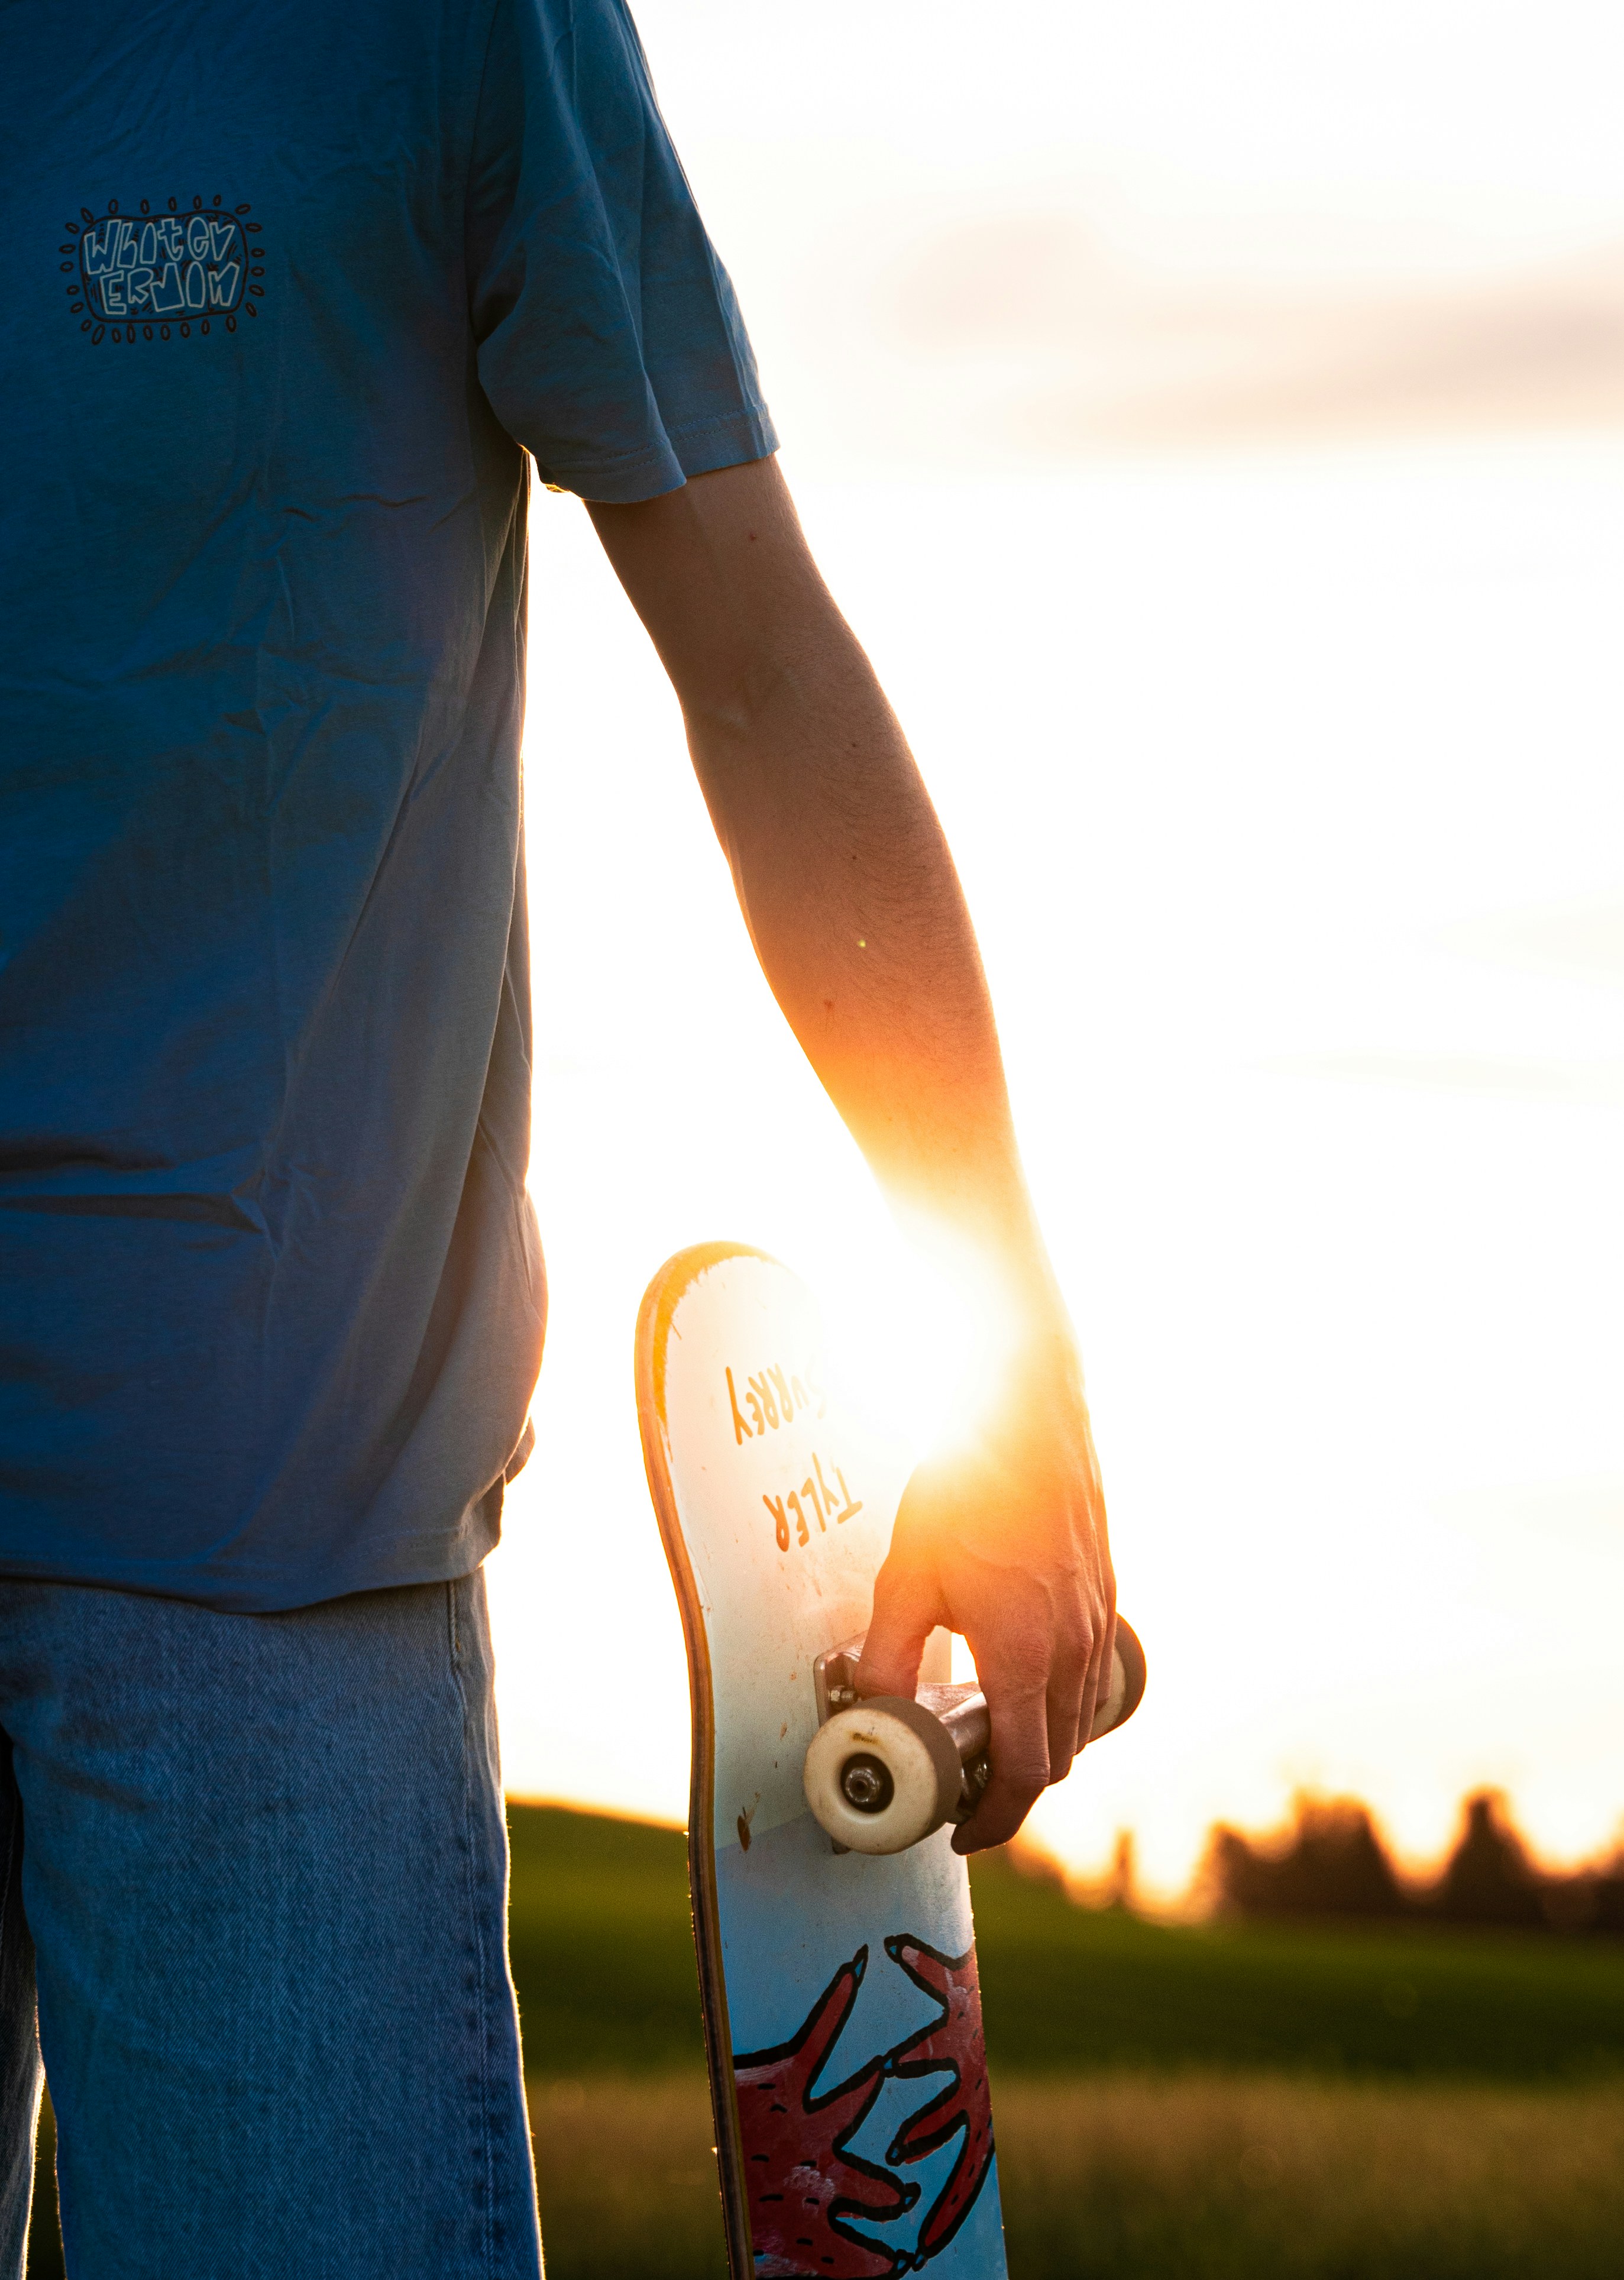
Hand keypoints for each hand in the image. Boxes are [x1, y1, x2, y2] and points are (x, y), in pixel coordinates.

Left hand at [853, 1326, 1114, 1853]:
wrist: (1028, 1415)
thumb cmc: (966, 1489)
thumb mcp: (907, 1576)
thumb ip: (886, 1656)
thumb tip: (865, 1714)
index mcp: (1024, 1655)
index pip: (1022, 1777)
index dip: (992, 1821)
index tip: (961, 1833)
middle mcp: (1073, 1648)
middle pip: (1056, 1761)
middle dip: (1011, 1793)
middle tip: (962, 1789)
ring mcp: (1096, 1621)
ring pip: (1079, 1720)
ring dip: (1039, 1746)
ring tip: (986, 1737)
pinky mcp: (1104, 1593)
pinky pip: (1090, 1675)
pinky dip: (1060, 1701)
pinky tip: (1018, 1675)